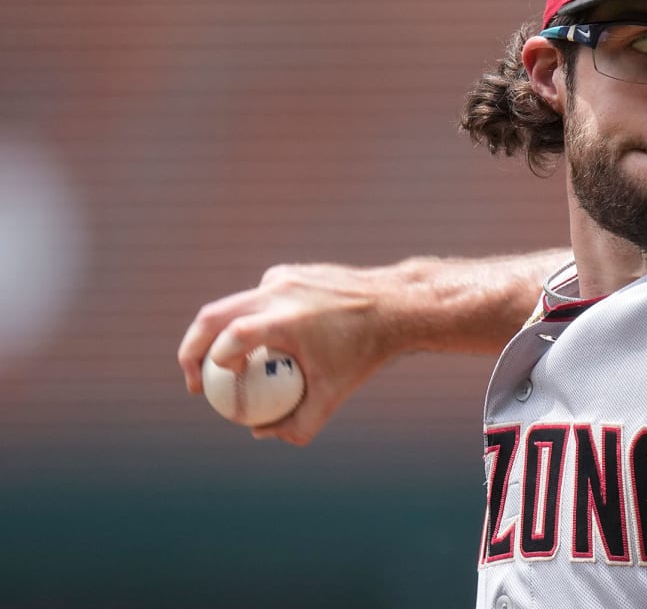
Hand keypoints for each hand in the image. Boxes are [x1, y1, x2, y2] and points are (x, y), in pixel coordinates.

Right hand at [177, 262, 402, 444]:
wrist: (397, 304)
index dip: (210, 362)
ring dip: (220, 335)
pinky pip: (258, 298)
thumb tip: (260, 432)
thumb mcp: (335, 394)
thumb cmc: (365, 353)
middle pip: (213, 315)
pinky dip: (252, 320)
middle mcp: (279, 291)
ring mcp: (283, 277)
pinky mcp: (289, 272)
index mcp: (288, 318)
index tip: (209, 388)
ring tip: (226, 368)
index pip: (232, 337)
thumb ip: (299, 423)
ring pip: (234, 305)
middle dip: (192, 349)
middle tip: (194, 380)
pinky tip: (268, 344)